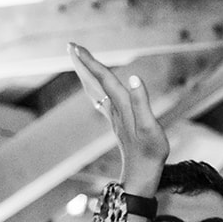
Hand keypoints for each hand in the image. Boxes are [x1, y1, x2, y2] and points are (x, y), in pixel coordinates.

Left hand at [70, 44, 169, 197]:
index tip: (76, 47)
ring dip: (87, 75)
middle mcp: (115, 109)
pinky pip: (101, 101)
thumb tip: (135, 78)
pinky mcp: (118, 124)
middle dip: (83, 64)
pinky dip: (95, 90)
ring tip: (79, 61)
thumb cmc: (150, 152)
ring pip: (95, 91)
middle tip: (71, 46)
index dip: (91, 62)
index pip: (105, 79)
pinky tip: (93, 90)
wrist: (142, 175)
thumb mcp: (151, 128)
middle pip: (95, 82)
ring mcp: (114, 117)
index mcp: (123, 106)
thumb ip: (142, 103)